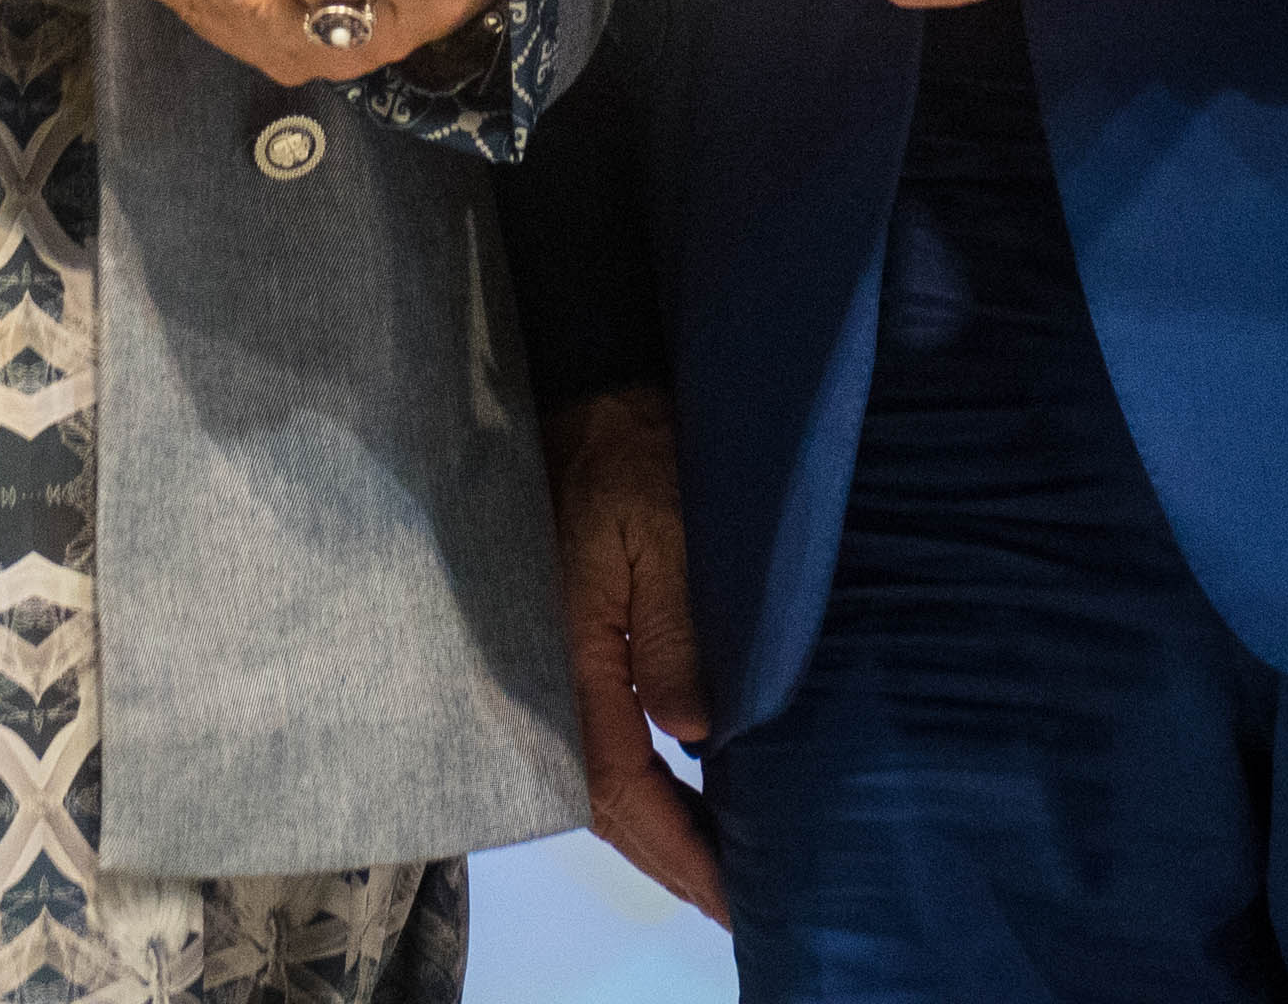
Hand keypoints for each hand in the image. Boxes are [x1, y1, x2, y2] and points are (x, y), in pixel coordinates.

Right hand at [547, 385, 721, 920]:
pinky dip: (641, 780)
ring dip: (654, 824)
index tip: (729, 892)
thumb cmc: (627, 450)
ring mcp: (555, 657)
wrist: (583, 385)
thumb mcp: (660, 529)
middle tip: (736, 902)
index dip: (675, 843)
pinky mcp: (567, 640)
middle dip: (667, 854)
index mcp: (571, 651)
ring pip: (597, 774)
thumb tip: (693, 733)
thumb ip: (673, 632)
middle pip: (602, 797)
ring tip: (716, 866)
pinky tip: (685, 792)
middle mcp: (552, 669)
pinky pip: (598, 736)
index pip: (620, 780)